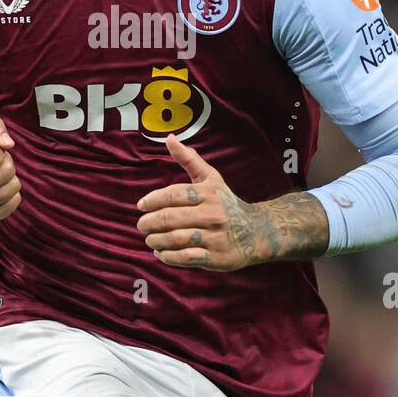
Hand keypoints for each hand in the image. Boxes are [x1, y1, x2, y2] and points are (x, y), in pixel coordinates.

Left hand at [135, 134, 330, 269]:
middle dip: (150, 222)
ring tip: (150, 239)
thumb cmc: (226, 203)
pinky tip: (161, 253)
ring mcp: (215, 237)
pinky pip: (186, 258)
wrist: (256, 232)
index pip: (174, 194)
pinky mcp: (216, 257)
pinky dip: (169, 257)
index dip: (153, 200)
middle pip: (171, 218)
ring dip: (156, 240)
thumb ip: (189, 159)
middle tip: (142, 225)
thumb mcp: (211, 179)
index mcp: (208, 193)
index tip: (141, 206)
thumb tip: (169, 138)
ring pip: (176, 239)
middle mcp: (213, 214)